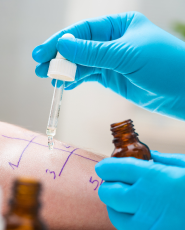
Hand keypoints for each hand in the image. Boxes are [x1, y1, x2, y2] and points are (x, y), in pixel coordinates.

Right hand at [32, 11, 184, 119]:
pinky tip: (66, 83)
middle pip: (80, 47)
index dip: (61, 42)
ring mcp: (112, 61)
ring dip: (66, 70)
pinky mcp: (113, 78)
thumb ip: (94, 52)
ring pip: (83, 63)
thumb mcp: (126, 54)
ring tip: (50, 77)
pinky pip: (90, 76)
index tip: (44, 52)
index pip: (83, 31)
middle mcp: (113, 41)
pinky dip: (77, 79)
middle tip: (40, 66)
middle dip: (59, 57)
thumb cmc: (163, 66)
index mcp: (118, 26)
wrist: (182, 91)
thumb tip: (63, 45)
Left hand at [95, 151, 184, 229]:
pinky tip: (135, 213)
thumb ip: (160, 160)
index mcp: (151, 176)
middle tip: (115, 182)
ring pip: (113, 214)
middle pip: (107, 192)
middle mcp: (144, 200)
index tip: (104, 167)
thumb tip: (145, 156)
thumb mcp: (182, 164)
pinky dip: (125, 220)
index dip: (105, 167)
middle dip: (107, 185)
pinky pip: (126, 229)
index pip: (113, 169)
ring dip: (114, 204)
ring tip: (123, 199)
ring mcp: (147, 224)